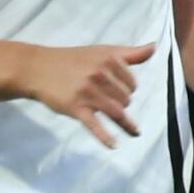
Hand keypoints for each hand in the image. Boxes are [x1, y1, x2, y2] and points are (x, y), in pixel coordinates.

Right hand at [22, 41, 154, 147]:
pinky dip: (105, 137)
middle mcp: (100, 75)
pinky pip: (95, 125)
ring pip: (117, 112)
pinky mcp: (76, 108)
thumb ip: (130, 53)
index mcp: (109, 60)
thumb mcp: (102, 51)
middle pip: (126, 99)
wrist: (38, 68)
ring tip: (133, 130)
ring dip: (124, 121)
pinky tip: (114, 145)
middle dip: (121, 103)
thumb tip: (155, 47)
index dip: (127, 88)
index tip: (116, 90)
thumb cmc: (72, 60)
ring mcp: (88, 93)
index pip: (132, 83)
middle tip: (108, 102)